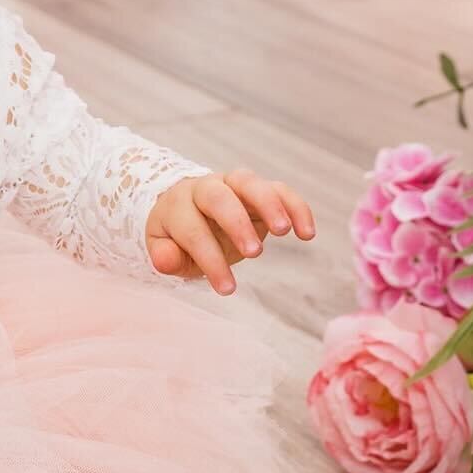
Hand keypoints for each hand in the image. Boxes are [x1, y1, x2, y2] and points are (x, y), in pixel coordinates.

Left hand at [146, 170, 315, 295]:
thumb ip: (165, 257)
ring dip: (270, 204)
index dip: (209, 259)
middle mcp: (204, 188)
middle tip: (255, 254)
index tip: (227, 289)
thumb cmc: (178, 237)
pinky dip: (295, 206)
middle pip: (219, 197)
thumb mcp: (166, 250)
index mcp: (177, 206)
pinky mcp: (257, 188)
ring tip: (285, 231)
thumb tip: (165, 261)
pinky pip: (279, 189)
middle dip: (237, 224)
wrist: (190, 210)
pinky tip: (307, 232)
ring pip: (250, 183)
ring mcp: (232, 183)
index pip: (192, 230)